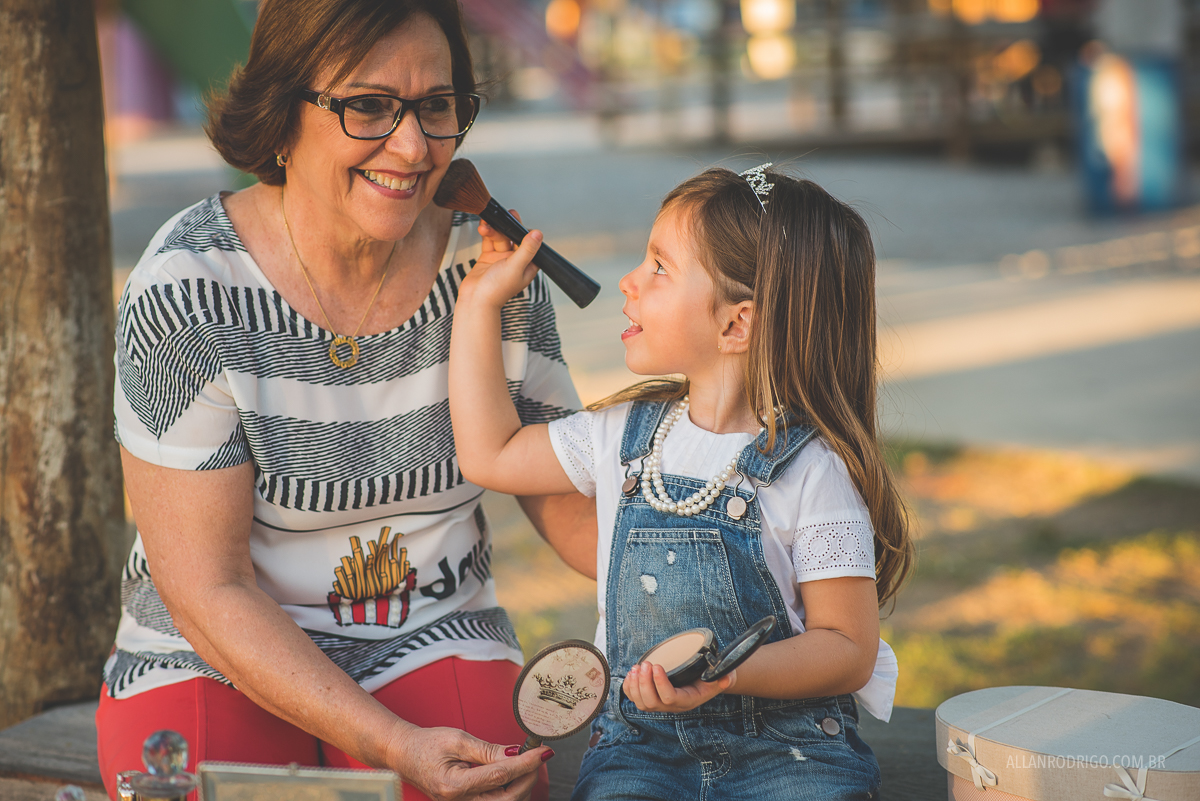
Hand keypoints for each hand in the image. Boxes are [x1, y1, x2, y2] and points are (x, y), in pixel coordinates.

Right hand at [386, 724, 550, 800]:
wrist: (404, 754)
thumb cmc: (425, 745)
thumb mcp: (458, 739)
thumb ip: (488, 750)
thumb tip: (515, 753)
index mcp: (455, 785)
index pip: (501, 776)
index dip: (526, 763)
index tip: (542, 752)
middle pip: (508, 798)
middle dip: (528, 777)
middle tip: (537, 756)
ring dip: (521, 784)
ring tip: (525, 762)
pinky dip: (510, 789)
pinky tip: (514, 773)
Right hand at [458, 214, 541, 307]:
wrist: (475, 300)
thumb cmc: (496, 291)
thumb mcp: (515, 267)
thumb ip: (527, 249)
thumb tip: (538, 234)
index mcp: (527, 266)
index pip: (530, 243)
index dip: (524, 231)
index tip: (518, 221)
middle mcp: (516, 262)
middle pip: (514, 238)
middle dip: (508, 227)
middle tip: (506, 215)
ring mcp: (501, 260)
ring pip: (500, 238)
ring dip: (494, 230)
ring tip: (487, 225)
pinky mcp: (488, 258)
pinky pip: (489, 241)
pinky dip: (486, 233)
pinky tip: (483, 227)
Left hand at [622, 662, 733, 713]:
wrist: (703, 682)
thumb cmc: (710, 678)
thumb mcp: (721, 677)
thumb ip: (724, 678)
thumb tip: (726, 678)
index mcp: (687, 701)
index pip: (670, 698)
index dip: (660, 684)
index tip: (657, 666)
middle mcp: (672, 706)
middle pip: (652, 702)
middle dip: (645, 683)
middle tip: (644, 664)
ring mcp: (660, 704)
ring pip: (641, 703)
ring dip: (635, 685)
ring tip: (636, 667)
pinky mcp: (650, 699)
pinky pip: (634, 699)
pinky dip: (629, 688)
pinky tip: (630, 674)